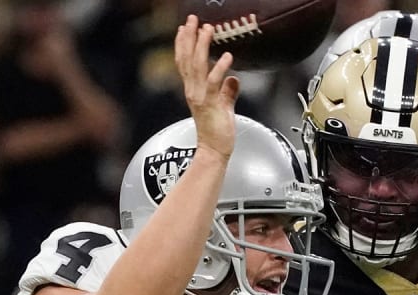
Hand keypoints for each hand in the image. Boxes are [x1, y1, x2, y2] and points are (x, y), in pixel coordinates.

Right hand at [176, 14, 237, 159]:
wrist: (214, 150)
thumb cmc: (217, 132)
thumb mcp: (223, 106)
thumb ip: (227, 91)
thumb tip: (234, 80)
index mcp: (193, 90)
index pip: (184, 63)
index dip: (183, 44)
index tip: (184, 28)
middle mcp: (193, 91)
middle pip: (187, 60)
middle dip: (189, 38)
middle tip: (192, 20)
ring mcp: (200, 97)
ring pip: (198, 67)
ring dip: (202, 46)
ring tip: (207, 30)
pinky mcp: (210, 104)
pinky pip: (214, 83)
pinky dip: (220, 68)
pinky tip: (227, 56)